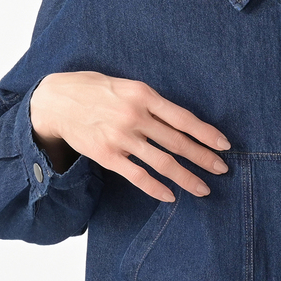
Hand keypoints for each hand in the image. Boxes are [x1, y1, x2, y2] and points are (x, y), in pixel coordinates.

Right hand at [29, 72, 230, 201]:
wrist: (55, 101)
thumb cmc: (94, 89)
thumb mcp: (127, 85)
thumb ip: (151, 102)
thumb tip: (180, 122)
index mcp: (143, 95)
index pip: (183, 118)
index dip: (206, 134)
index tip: (224, 145)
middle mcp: (135, 116)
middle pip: (177, 143)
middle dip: (203, 158)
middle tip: (222, 168)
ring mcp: (121, 138)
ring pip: (162, 163)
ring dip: (186, 178)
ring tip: (203, 189)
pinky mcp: (107, 156)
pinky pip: (137, 176)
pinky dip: (156, 188)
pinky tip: (170, 196)